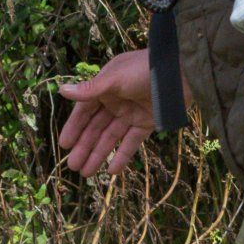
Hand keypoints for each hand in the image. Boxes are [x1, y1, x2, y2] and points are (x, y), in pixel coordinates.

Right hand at [58, 50, 154, 175]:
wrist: (181, 72)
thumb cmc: (144, 70)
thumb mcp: (114, 79)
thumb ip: (90, 90)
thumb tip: (62, 90)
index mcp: (105, 87)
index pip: (84, 111)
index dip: (74, 128)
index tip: (64, 145)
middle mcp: (116, 101)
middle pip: (96, 128)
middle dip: (84, 147)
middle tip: (73, 166)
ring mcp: (131, 113)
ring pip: (111, 138)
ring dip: (99, 154)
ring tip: (86, 173)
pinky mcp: (147, 123)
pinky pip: (131, 142)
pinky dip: (123, 156)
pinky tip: (112, 171)